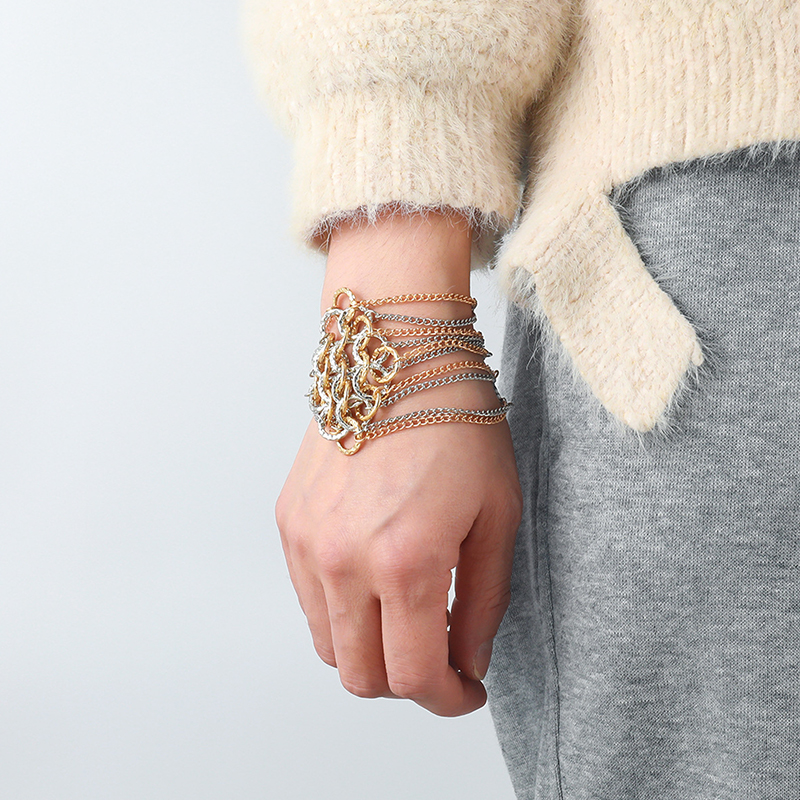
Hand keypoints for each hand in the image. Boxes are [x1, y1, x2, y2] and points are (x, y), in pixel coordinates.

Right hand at [275, 373, 522, 716]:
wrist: (398, 356)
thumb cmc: (459, 423)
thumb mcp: (496, 516)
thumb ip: (483, 603)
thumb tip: (467, 662)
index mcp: (407, 563)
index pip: (413, 677)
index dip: (446, 699)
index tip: (465, 690)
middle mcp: (344, 561)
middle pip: (360, 677)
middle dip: (406, 684)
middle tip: (439, 655)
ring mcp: (308, 542)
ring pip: (327, 645)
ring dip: (369, 649)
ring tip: (406, 614)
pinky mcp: (289, 522)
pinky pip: (308, 597)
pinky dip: (341, 611)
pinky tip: (374, 579)